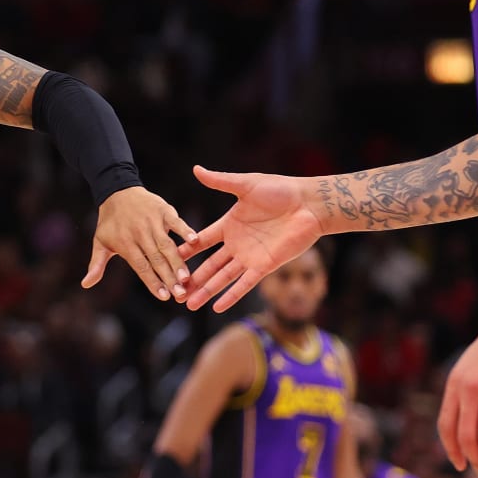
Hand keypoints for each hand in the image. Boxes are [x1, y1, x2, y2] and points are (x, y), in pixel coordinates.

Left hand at [83, 186, 195, 301]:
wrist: (117, 190)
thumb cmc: (110, 222)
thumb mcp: (100, 242)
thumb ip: (96, 264)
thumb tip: (85, 284)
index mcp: (125, 243)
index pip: (141, 266)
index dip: (152, 282)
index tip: (164, 296)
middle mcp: (139, 233)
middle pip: (156, 259)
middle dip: (169, 277)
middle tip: (180, 294)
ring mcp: (152, 221)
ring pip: (167, 244)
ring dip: (178, 261)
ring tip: (186, 278)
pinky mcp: (163, 210)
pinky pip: (175, 221)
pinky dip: (184, 230)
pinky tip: (194, 241)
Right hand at [179, 167, 322, 311]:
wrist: (309, 204)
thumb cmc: (281, 190)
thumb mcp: (246, 184)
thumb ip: (220, 181)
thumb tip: (195, 169)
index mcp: (229, 224)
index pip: (202, 241)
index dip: (186, 250)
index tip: (168, 259)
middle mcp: (237, 244)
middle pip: (209, 264)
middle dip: (191, 278)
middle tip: (174, 290)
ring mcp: (250, 257)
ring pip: (223, 278)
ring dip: (206, 291)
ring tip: (189, 303)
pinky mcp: (265, 267)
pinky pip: (245, 284)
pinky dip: (231, 296)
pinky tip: (217, 308)